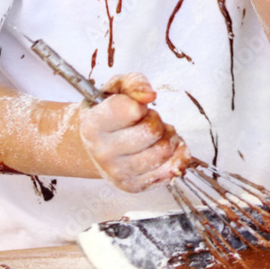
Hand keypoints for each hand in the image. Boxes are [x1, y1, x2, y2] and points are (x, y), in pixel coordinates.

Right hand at [78, 72, 188, 191]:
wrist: (98, 144)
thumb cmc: (110, 111)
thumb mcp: (117, 88)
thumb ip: (134, 83)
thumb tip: (149, 95)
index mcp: (93, 125)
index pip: (130, 110)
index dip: (140, 105)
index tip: (134, 107)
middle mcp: (102, 152)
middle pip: (152, 131)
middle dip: (156, 120)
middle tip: (147, 120)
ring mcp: (117, 173)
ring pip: (164, 151)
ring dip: (168, 137)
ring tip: (155, 135)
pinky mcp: (134, 186)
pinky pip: (170, 170)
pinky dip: (176, 155)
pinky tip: (163, 148)